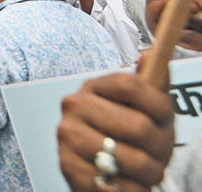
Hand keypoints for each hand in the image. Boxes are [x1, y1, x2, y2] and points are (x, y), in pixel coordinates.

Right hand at [58, 66, 173, 190]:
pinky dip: (133, 188)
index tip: (166, 118)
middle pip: (138, 126)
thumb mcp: (142, 108)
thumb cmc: (125, 137)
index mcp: (93, 87)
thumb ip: (151, 83)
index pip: (131, 85)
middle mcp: (74, 106)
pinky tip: (128, 181)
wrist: (98, 171)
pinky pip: (119, 184)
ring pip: (134, 159)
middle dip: (160, 147)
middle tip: (159, 153)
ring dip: (150, 172)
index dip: (159, 105)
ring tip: (145, 171)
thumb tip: (152, 54)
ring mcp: (68, 136)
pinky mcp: (68, 167)